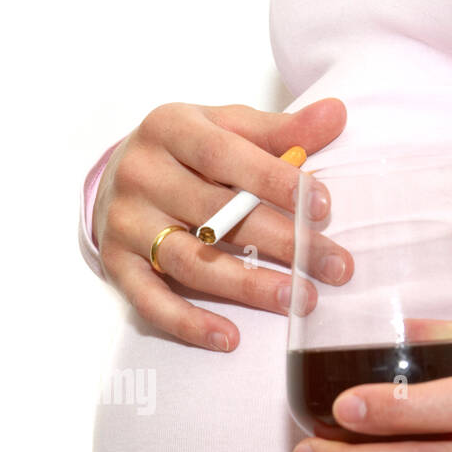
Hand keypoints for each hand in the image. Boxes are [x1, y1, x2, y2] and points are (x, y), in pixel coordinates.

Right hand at [92, 99, 348, 351]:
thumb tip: (336, 114)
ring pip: (190, 261)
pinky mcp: (116, 264)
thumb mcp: (225, 128)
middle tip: (332, 266)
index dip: (275, 181)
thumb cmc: (184, 152)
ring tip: (296, 299)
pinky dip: (189, 322)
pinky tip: (229, 337)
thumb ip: (279, 130)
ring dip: (247, 285)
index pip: (225, 156)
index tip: (322, 208)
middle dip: (281, 242)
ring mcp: (125, 223)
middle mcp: (141, 174)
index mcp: (170, 128)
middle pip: (215, 214)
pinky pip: (152, 301)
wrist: (114, 176)